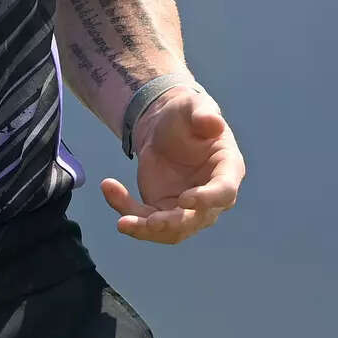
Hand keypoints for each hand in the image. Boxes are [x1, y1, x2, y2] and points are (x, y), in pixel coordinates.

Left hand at [100, 87, 243, 244]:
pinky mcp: (163, 211)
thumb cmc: (186, 116)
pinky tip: (109, 188)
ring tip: (122, 222)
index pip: (224, 192)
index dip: (207, 199)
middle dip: (172, 224)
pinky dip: (126, 209)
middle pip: (195, 220)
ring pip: (170, 230)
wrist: (164, 127)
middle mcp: (212, 198)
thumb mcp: (194, 107)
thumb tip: (214, 123)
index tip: (186, 199)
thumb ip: (204, 114)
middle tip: (149, 223)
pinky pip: (145, 219)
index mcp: (228, 170)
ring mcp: (188, 209)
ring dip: (146, 229)